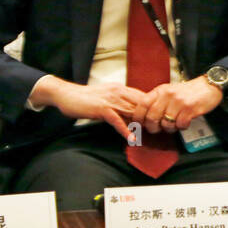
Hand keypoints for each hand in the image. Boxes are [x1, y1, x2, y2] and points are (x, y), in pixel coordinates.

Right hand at [30, 76, 149, 139]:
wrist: (66, 94)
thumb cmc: (87, 99)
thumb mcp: (109, 97)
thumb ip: (122, 102)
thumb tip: (135, 113)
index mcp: (122, 89)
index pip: (145, 97)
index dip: (154, 108)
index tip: (162, 118)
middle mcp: (119, 92)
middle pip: (142, 105)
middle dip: (152, 117)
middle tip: (161, 129)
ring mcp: (111, 100)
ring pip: (132, 112)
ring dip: (143, 125)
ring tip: (152, 135)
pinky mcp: (102, 109)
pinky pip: (117, 120)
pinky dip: (125, 130)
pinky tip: (132, 138)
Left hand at [128, 76, 222, 133]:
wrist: (209, 86)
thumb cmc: (187, 92)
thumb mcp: (169, 92)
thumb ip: (157, 101)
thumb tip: (143, 118)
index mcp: (160, 91)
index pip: (142, 105)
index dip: (138, 117)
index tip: (141, 124)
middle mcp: (167, 95)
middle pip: (151, 118)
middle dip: (153, 128)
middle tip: (158, 129)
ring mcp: (179, 102)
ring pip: (166, 124)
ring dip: (170, 129)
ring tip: (175, 124)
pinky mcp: (190, 108)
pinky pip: (180, 125)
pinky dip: (182, 127)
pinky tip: (185, 122)